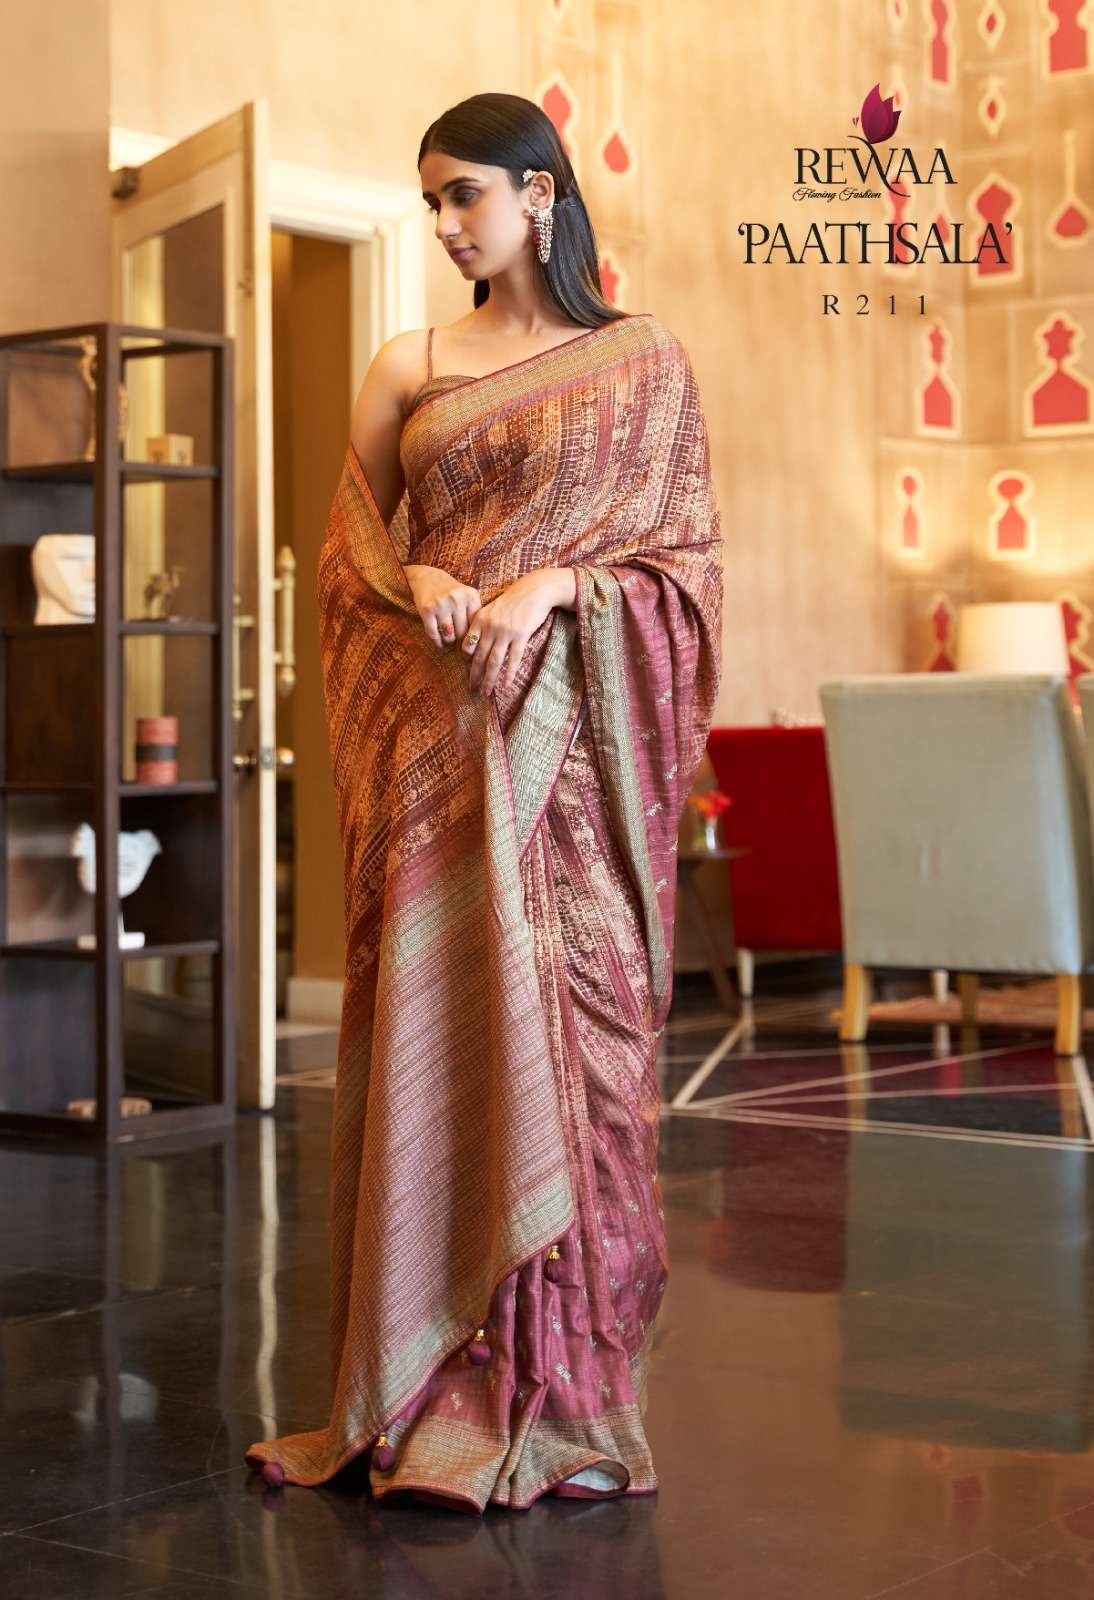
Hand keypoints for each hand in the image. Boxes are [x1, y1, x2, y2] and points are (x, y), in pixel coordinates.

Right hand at [403, 564, 481, 647]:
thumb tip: (477, 642)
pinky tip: (439, 642)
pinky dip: (437, 641)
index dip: (473, 635)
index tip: (470, 640)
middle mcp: (457, 599)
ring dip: (449, 641)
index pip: (475, 625)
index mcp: (471, 595)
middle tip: (458, 641)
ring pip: (449, 636)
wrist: (427, 577)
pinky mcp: (427, 609)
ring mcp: (441, 604)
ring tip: (449, 639)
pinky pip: (434, 634)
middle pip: (462, 633)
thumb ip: (474, 614)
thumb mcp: (467, 597)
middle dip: (460, 640)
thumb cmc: (451, 592)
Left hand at [462, 570, 565, 695]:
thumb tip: (474, 644)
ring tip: (486, 692)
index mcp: (479, 620)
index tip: (468, 671)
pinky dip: (508, 674)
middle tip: (471, 689)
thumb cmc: (513, 601)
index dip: (467, 660)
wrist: (534, 590)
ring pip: (494, 661)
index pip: (468, 645)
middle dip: (474, 676)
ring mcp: (505, 632)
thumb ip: (482, 625)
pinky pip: (513, 659)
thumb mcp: (492, 609)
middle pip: (478, 657)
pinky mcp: (521, 635)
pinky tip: (505, 685)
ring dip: (489, 679)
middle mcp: (489, 627)